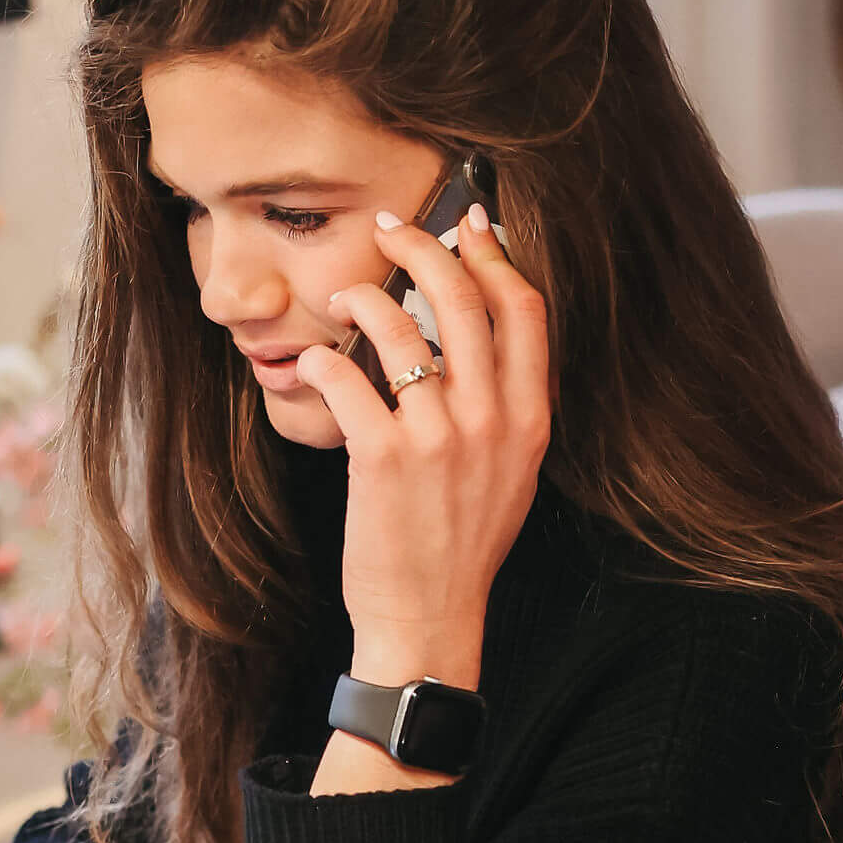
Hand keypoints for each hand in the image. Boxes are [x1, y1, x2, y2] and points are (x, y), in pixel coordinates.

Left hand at [294, 200, 549, 695]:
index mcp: (529, 419)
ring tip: (340, 298)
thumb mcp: (511, 471)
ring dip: (361, 296)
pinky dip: (322, 359)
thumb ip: (505, 405)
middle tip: (388, 231)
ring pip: (398, 325)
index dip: (493, 254)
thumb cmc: (461, 544)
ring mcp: (438, 438)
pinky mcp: (382, 458)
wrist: (429, 617)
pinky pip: (346, 376)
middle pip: (462, 297)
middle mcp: (491, 420)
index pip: (525, 308)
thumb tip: (478, 333)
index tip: (467, 224)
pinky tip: (314, 363)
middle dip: (421, 247)